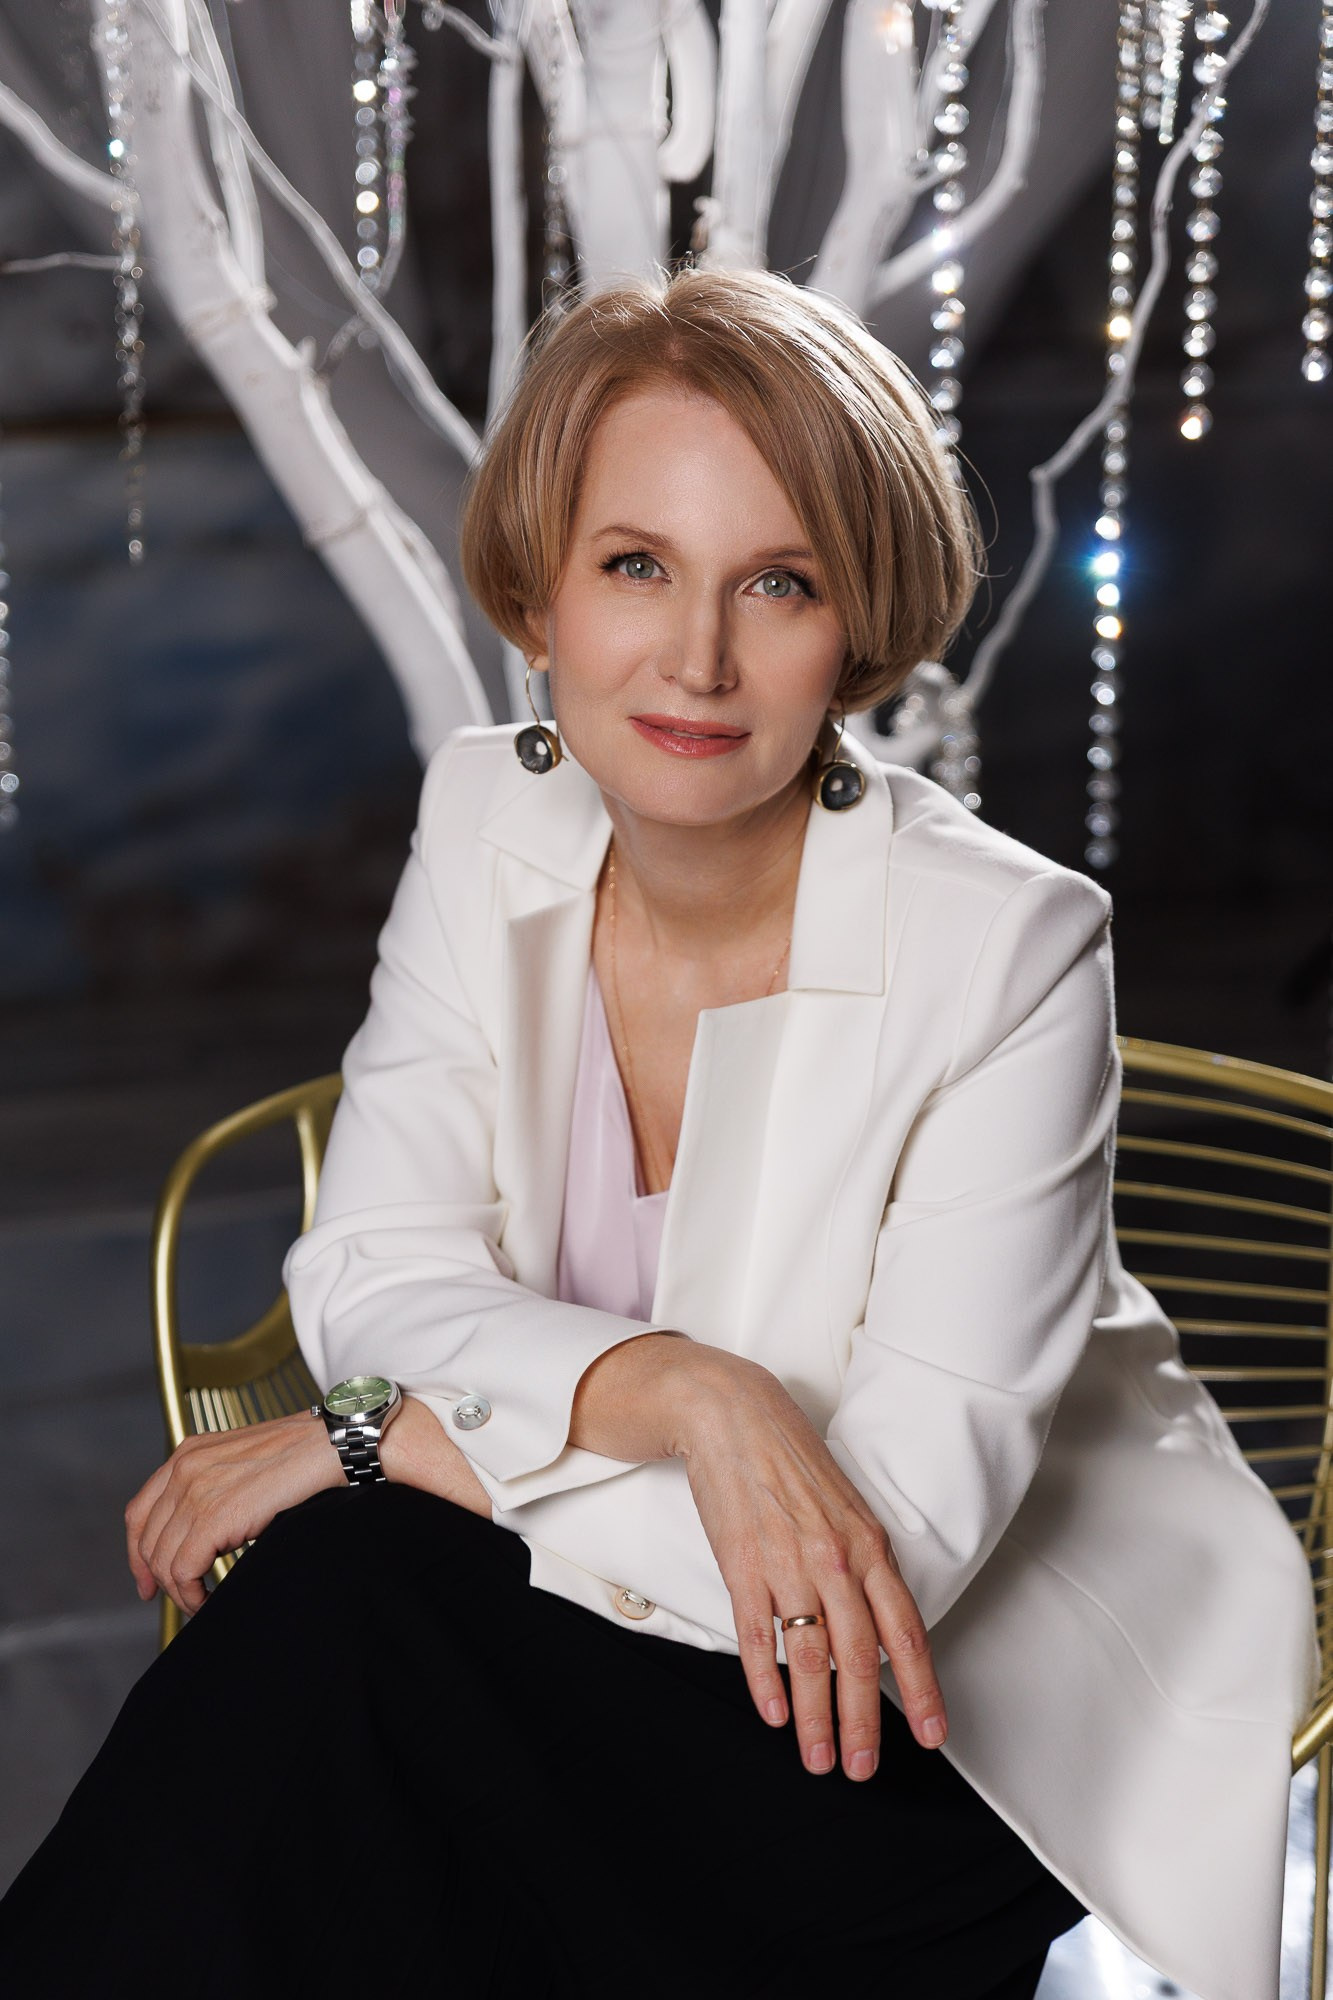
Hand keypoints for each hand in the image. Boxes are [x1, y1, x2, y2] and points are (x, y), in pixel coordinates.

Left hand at [126, 1399, 492, 1616]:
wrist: (337, 1446)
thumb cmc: (305, 1457)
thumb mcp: (246, 1464)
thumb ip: (217, 1486)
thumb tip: (205, 1532)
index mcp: (189, 1452)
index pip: (140, 1510)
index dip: (137, 1550)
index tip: (149, 1579)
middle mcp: (185, 1467)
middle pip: (146, 1538)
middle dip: (154, 1576)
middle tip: (175, 1598)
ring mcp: (196, 1490)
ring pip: (163, 1558)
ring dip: (179, 1589)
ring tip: (202, 1600)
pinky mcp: (213, 1515)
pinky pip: (182, 1570)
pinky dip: (191, 1593)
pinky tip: (209, 1599)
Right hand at [670, 1350, 947, 1780]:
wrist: (732, 1413)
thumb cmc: (790, 1459)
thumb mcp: (845, 1506)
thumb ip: (861, 1564)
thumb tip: (874, 1627)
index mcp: (868, 1544)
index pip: (904, 1631)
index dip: (920, 1688)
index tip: (929, 1734)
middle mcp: (835, 1559)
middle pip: (858, 1658)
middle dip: (863, 1723)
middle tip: (862, 1768)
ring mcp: (787, 1564)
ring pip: (811, 1658)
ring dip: (815, 1717)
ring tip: (817, 1757)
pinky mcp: (741, 1565)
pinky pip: (759, 1635)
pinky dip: (767, 1680)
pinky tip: (774, 1712)